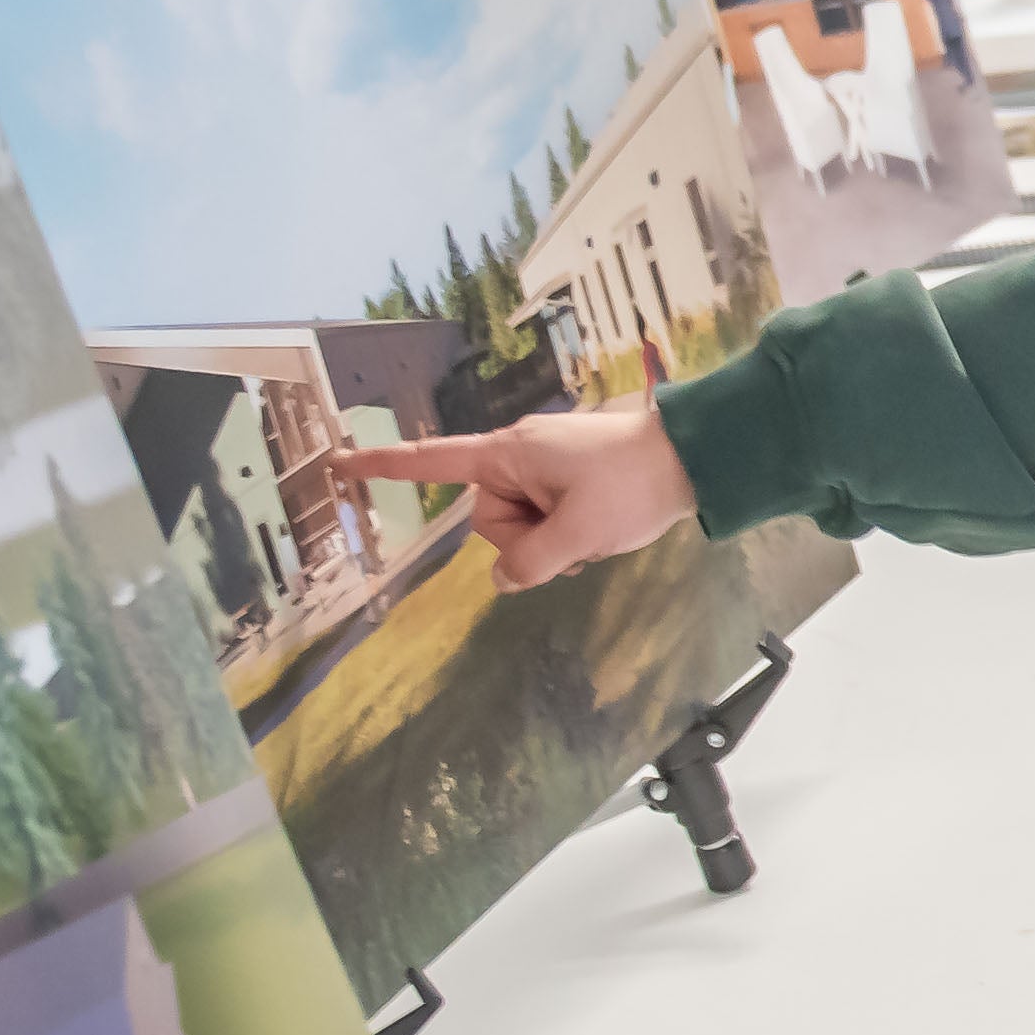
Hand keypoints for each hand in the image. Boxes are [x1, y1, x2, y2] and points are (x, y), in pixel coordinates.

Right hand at [346, 408, 699, 590]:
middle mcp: (517, 456)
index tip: (339, 465)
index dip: (383, 467)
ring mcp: (543, 467)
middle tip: (575, 533)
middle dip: (525, 540)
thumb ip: (530, 563)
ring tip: (594, 527)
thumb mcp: (579, 536)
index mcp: (508, 455)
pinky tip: (600, 528)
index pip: (433, 463)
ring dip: (552, 540)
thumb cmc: (635, 484)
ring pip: (520, 528)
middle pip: (488, 520)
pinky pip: (546, 520)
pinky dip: (567, 534)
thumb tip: (504, 579)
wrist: (695, 458)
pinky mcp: (566, 479)